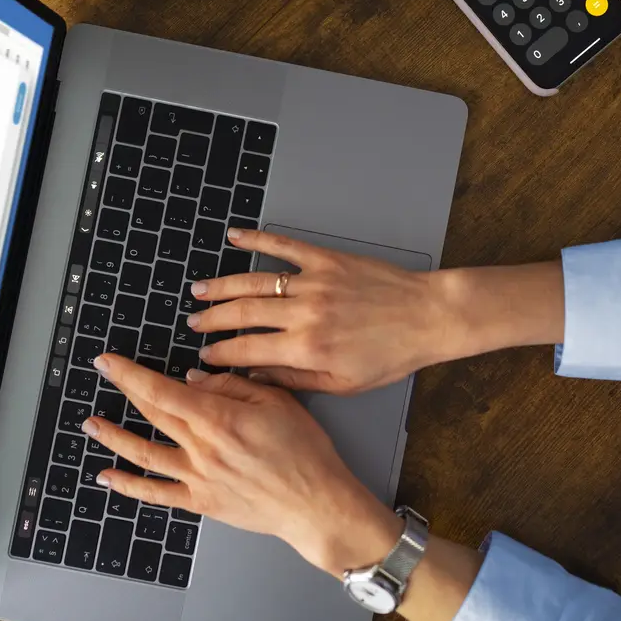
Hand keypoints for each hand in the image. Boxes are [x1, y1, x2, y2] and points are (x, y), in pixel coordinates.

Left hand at [84, 355, 400, 575]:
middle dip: (123, 390)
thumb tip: (193, 381)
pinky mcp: (201, 501)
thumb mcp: (277, 401)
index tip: (109, 360)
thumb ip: (233, 386)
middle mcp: (201, 448)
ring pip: (144, 453)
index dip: (130, 373)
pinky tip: (107, 476)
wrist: (316, 504)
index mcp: (219, 418)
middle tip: (103, 373)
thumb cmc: (305, 452)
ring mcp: (197, 477)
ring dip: (113, 436)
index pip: (163, 390)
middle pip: (152, 414)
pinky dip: (128, 486)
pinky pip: (156, 493)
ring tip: (91, 423)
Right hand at [189, 229, 457, 394]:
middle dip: (212, 319)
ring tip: (200, 290)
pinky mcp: (327, 260)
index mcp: (307, 348)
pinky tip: (235, 237)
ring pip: (256, 281)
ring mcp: (315, 282)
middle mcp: (305, 312)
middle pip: (243, 313)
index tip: (204, 357)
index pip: (248, 350)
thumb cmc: (391, 355)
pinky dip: (257, 239)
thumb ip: (296, 381)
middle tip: (192, 322)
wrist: (428, 317)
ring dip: (223, 285)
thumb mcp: (342, 383)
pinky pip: (285, 247)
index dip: (220, 354)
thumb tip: (258, 378)